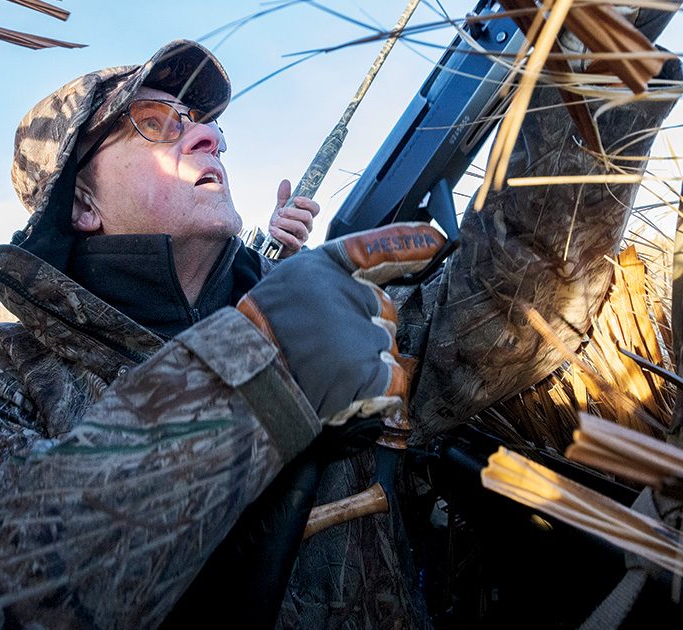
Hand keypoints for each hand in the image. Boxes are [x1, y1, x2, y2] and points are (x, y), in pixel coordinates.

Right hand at [237, 223, 445, 424]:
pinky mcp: (369, 372)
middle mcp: (349, 295)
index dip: (409, 243)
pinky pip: (390, 379)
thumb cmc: (262, 334)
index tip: (437, 238)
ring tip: (326, 369)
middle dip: (363, 330)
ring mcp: (363, 334)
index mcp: (326, 267)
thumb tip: (369, 299)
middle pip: (382, 311)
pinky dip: (373, 390)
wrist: (244, 378)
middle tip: (325, 346)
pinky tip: (345, 390)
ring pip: (384, 346)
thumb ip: (330, 285)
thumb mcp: (290, 286)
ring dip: (364, 361)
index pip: (377, 249)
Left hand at [268, 179, 319, 257]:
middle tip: (280, 212)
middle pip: (307, 217)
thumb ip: (284, 197)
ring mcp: (302, 238)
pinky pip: (291, 240)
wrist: (273, 244)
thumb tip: (286, 182)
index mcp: (306, 217)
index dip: (307, 202)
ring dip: (284, 223)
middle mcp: (307, 227)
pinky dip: (280, 234)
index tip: (296, 199)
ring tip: (274, 222)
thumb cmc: (280, 226)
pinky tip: (273, 230)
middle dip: (291, 212)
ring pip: (299, 227)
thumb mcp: (281, 210)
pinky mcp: (295, 247)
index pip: (315, 208)